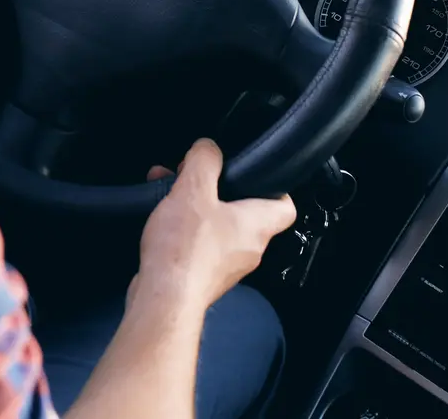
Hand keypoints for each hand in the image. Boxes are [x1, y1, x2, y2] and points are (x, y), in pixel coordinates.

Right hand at [131, 139, 295, 315]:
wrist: (163, 300)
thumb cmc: (185, 251)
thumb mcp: (193, 190)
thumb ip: (204, 161)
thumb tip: (208, 147)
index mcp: (257, 225)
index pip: (285, 206)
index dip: (275, 187)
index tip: (257, 174)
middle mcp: (248, 249)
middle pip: (244, 213)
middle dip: (218, 191)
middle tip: (197, 178)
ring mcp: (226, 266)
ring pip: (217, 228)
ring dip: (196, 208)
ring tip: (170, 193)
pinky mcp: (203, 277)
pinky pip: (199, 246)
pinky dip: (183, 230)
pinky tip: (161, 221)